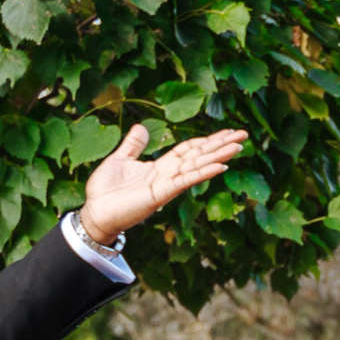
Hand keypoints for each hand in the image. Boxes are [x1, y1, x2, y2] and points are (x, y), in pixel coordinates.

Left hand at [79, 124, 249, 245]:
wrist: (95, 213)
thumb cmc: (105, 191)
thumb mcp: (119, 160)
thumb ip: (133, 146)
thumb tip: (142, 126)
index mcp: (160, 167)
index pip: (190, 150)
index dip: (208, 140)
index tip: (227, 131)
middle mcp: (168, 175)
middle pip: (200, 155)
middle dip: (221, 145)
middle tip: (244, 134)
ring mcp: (167, 185)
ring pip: (198, 166)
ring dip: (219, 156)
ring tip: (239, 146)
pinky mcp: (162, 194)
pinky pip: (186, 181)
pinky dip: (203, 173)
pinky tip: (220, 166)